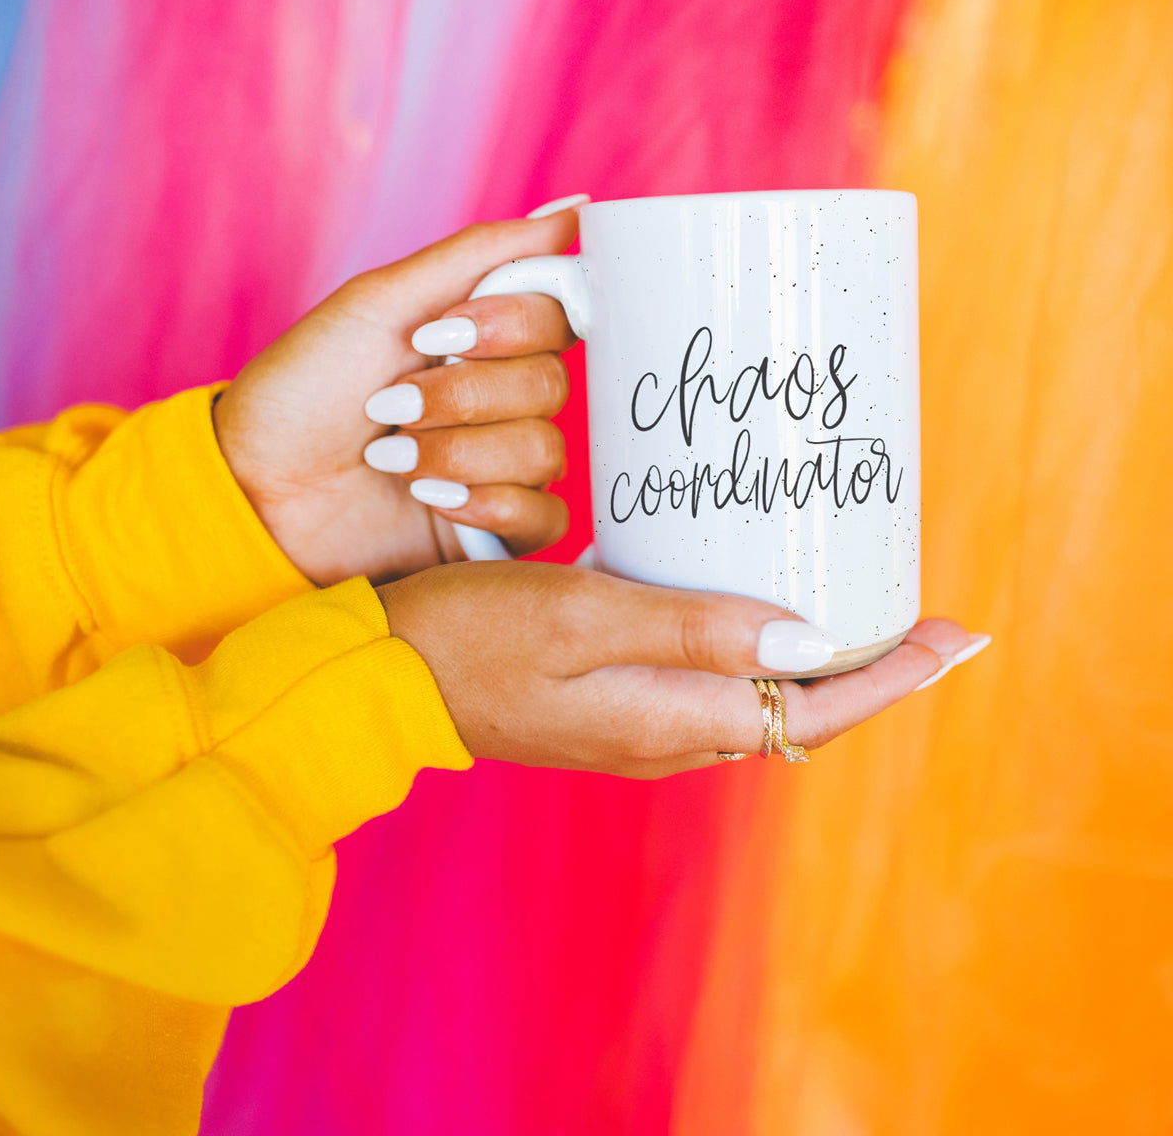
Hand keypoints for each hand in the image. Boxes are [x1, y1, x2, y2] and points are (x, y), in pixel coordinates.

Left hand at [213, 211, 580, 585]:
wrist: (256, 487)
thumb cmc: (305, 389)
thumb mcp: (381, 303)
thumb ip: (482, 255)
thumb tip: (576, 209)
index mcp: (482, 336)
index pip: (559, 315)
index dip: (513, 326)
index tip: (439, 332)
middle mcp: (502, 397)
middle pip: (551, 385)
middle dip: (465, 396)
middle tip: (391, 406)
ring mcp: (502, 464)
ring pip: (545, 452)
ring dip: (459, 453)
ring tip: (391, 459)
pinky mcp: (497, 528)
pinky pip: (546, 517)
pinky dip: (491, 506)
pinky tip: (433, 500)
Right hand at [378, 561, 982, 776]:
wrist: (385, 682)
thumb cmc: (472, 639)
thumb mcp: (583, 619)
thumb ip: (694, 631)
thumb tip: (811, 646)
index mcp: (670, 719)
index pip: (816, 709)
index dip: (892, 675)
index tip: (955, 635)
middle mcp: (668, 735)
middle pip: (800, 713)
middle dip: (870, 670)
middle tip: (919, 612)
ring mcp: (640, 725)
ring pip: (759, 700)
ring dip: (815, 664)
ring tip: (853, 605)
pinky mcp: (614, 705)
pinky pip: (711, 685)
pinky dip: (753, 653)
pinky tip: (750, 606)